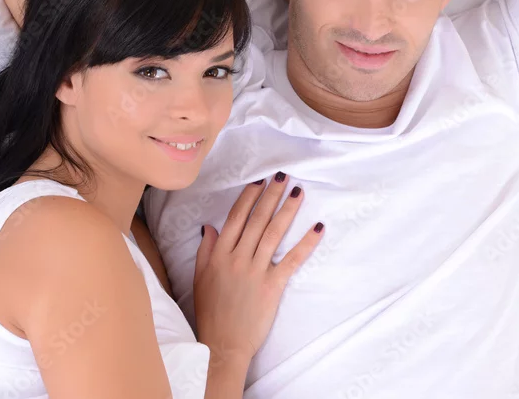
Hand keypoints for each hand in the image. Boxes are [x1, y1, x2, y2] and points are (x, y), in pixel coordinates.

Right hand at [193, 172, 321, 364]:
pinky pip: (292, 260)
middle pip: (257, 220)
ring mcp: (256, 271)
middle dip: (271, 196)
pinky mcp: (273, 286)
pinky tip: (317, 228)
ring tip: (298, 192)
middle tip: (283, 176)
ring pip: (273, 234)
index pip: (236, 218)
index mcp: (220, 254)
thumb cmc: (211, 311)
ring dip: (287, 211)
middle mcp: (238, 258)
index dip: (249, 197)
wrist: (223, 343)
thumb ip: (206, 250)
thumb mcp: (200, 277)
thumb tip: (211, 226)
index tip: (261, 181)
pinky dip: (306, 243)